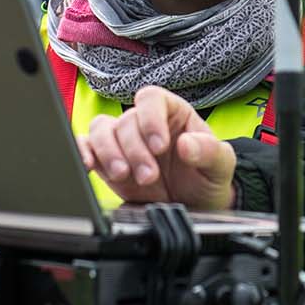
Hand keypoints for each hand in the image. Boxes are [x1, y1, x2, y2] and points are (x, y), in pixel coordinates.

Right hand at [79, 86, 235, 209]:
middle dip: (135, 151)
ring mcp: (123, 141)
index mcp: (172, 112)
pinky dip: (83, 152)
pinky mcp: (106, 160)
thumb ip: (209, 150)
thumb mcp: (220, 164)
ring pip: (101, 130)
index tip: (159, 146)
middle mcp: (144, 122)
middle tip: (149, 177)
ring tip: (123, 175)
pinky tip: (90, 166)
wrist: (195, 206)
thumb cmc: (207, 177)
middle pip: (126, 121)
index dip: (150, 119)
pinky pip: (86, 146)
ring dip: (109, 153)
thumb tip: (185, 144)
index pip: (151, 99)